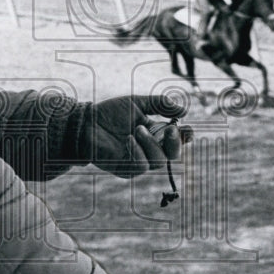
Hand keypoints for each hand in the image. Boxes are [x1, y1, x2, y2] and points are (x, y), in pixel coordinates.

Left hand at [77, 96, 191, 177]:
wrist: (86, 122)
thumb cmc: (109, 113)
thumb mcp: (137, 103)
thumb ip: (159, 105)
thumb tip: (183, 110)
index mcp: (155, 134)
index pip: (177, 139)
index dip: (185, 136)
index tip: (187, 128)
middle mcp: (149, 150)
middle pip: (173, 155)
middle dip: (174, 142)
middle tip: (170, 128)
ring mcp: (138, 161)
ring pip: (158, 161)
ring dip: (150, 144)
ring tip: (137, 129)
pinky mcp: (125, 170)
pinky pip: (140, 166)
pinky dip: (137, 151)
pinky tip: (128, 139)